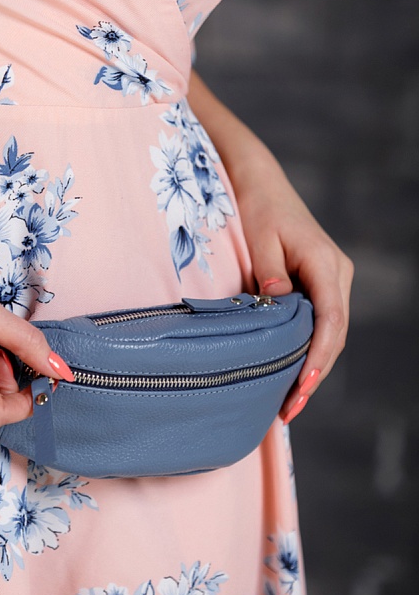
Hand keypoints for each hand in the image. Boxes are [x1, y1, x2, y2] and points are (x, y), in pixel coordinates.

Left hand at [235, 154, 353, 422]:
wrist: (261, 184)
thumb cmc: (258, 207)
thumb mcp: (260, 238)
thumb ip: (270, 274)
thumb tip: (278, 307)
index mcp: (326, 264)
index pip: (331, 320)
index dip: (318, 357)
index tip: (301, 385)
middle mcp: (337, 275)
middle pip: (333, 334)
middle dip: (314, 374)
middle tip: (289, 410)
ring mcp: (331, 280)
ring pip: (328, 333)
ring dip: (311, 367)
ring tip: (288, 403)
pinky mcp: (318, 285)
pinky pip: (318, 324)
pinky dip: (306, 350)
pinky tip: (289, 373)